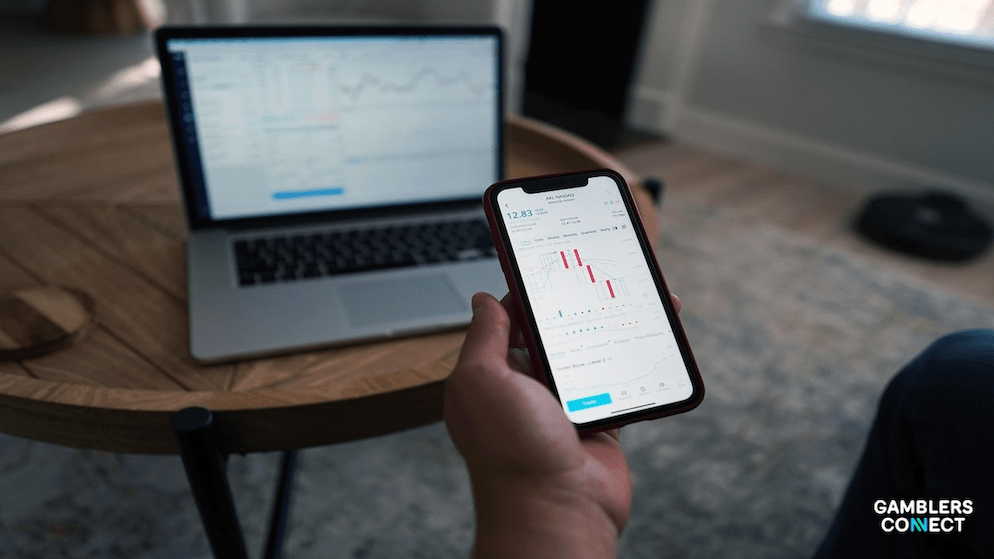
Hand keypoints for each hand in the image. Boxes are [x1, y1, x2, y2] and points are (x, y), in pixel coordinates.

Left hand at [444, 291, 680, 558]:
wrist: (557, 512)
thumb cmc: (512, 452)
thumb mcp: (481, 380)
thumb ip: (484, 336)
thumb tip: (481, 298)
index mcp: (493, 374)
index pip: (511, 318)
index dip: (532, 289)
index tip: (557, 261)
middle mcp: (527, 387)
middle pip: (558, 331)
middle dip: (582, 302)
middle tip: (609, 271)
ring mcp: (565, 404)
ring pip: (593, 352)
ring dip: (615, 326)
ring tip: (641, 297)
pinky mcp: (600, 419)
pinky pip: (620, 380)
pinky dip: (636, 360)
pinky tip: (654, 337)